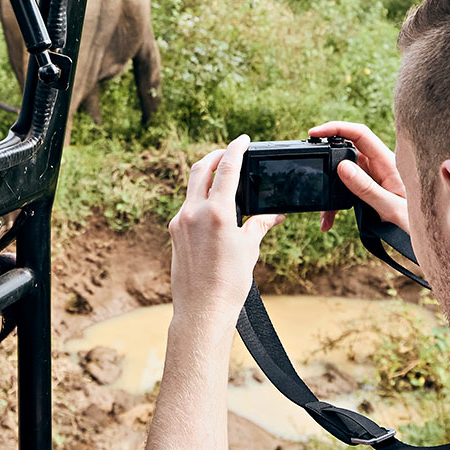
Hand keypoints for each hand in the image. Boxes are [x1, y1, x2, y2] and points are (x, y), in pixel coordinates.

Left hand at [169, 136, 281, 331]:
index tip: (243, 139)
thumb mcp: (249, 249)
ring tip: (220, 176)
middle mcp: (193, 212)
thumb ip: (259, 224)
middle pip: (201, 169)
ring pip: (191, 187)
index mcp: (216, 212)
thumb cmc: (229, 283)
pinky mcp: (173, 233)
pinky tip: (212, 205)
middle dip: (216, 156)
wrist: (203, 309)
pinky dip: (199, 197)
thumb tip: (276, 214)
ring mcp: (180, 222)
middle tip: (228, 152)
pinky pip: (187, 206)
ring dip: (205, 175)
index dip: (236, 149)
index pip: (227, 169)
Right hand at [308, 121, 408, 235]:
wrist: (428, 239)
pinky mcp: (370, 191)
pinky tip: (329, 221)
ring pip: (344, 174)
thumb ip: (367, 189)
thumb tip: (342, 167)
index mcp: (389, 163)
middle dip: (328, 164)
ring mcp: (375, 178)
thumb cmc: (416, 223)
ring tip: (324, 214)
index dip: (337, 128)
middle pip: (347, 152)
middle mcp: (380, 166)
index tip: (315, 133)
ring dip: (331, 191)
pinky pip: (347, 191)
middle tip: (313, 175)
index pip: (360, 134)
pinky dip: (335, 205)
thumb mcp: (390, 208)